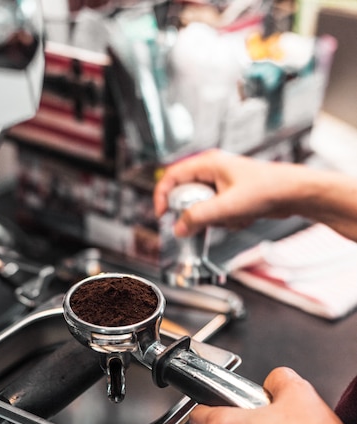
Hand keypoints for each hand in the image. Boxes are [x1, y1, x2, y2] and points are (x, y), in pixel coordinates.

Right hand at [154, 149, 294, 235]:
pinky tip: (243, 218)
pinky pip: (216, 213)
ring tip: (234, 217)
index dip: (162, 196)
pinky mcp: (230, 196)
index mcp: (208, 164)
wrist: (293, 194)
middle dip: (196, 213)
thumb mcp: (227, 207)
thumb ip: (199, 218)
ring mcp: (221, 184)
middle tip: (208, 221)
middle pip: (186, 195)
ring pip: (202, 207)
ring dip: (215, 219)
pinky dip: (226, 220)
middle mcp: (212, 171)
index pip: (172, 177)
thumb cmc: (267, 190)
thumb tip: (178, 228)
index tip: (162, 215)